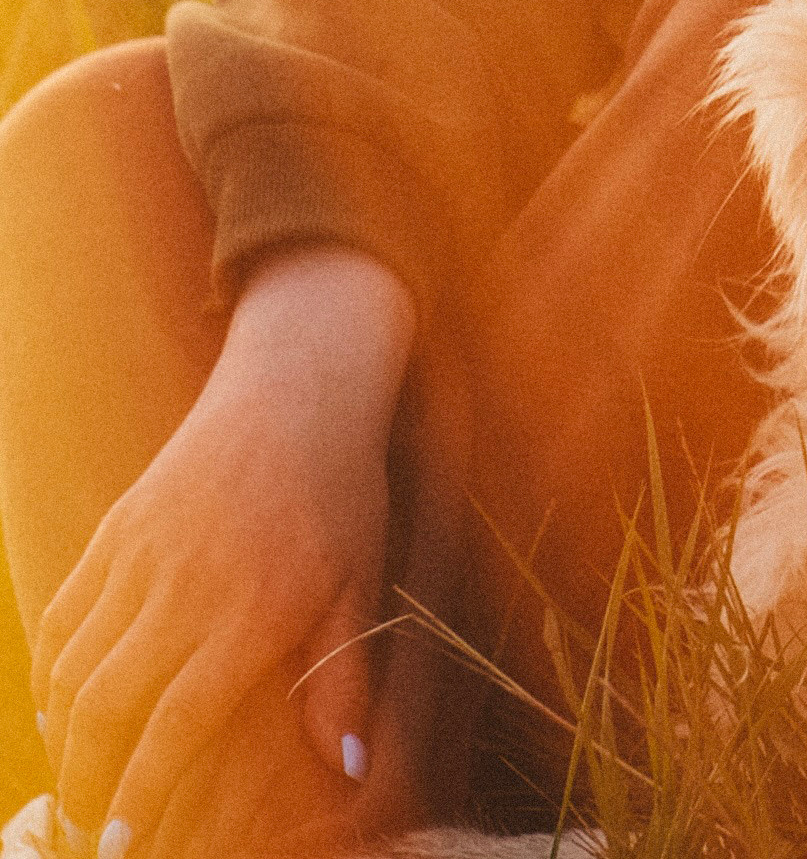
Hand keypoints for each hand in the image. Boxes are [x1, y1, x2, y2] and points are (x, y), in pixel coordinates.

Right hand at [31, 247, 415, 855]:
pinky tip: (65, 707)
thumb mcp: (360, 585)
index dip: (140, 794)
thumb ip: (344, 683)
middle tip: (91, 827)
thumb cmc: (341, 494)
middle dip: (87, 780)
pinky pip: (64, 615)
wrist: (300, 387)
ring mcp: (142, 551)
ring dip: (64, 734)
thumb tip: (346, 773)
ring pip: (73, 666)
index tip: (121, 847)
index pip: (175, 725)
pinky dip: (52, 671)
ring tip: (79, 774)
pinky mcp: (117, 526)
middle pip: (105, 706)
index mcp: (252, 608)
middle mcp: (185, 583)